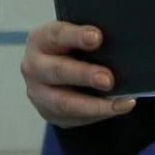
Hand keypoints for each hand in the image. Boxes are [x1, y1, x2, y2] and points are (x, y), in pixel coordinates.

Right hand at [21, 21, 136, 127]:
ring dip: (94, 105)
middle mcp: (33, 66)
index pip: (57, 36)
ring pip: (64, 103)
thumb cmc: (69, 48)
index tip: (97, 37)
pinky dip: (98, 114)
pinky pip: (73, 118)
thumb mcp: (71, 36)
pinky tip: (118, 108)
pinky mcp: (49, 113)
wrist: (53, 73)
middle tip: (108, 79)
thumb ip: (87, 38)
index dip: (76, 36)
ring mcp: (38, 93)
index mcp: (40, 40)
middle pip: (58, 71)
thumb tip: (118, 42)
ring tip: (120, 103)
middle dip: (85, 75)